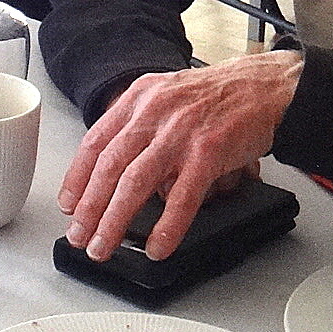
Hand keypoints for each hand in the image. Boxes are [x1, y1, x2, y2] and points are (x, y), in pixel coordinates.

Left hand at [59, 50, 301, 260]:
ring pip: (135, 183)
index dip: (77, 177)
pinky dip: (166, 226)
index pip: (95, 141)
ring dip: (114, 220)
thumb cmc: (216, 96)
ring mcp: (180, 132)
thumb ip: (139, 127)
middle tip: (79, 235)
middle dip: (89, 207)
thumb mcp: (165, 97)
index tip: (69, 204)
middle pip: (109, 166)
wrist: (263, 86)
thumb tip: (117, 171)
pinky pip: (182, 196)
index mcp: (138, 99)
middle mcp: (154, 113)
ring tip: (104, 245)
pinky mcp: (209, 152)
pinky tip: (156, 245)